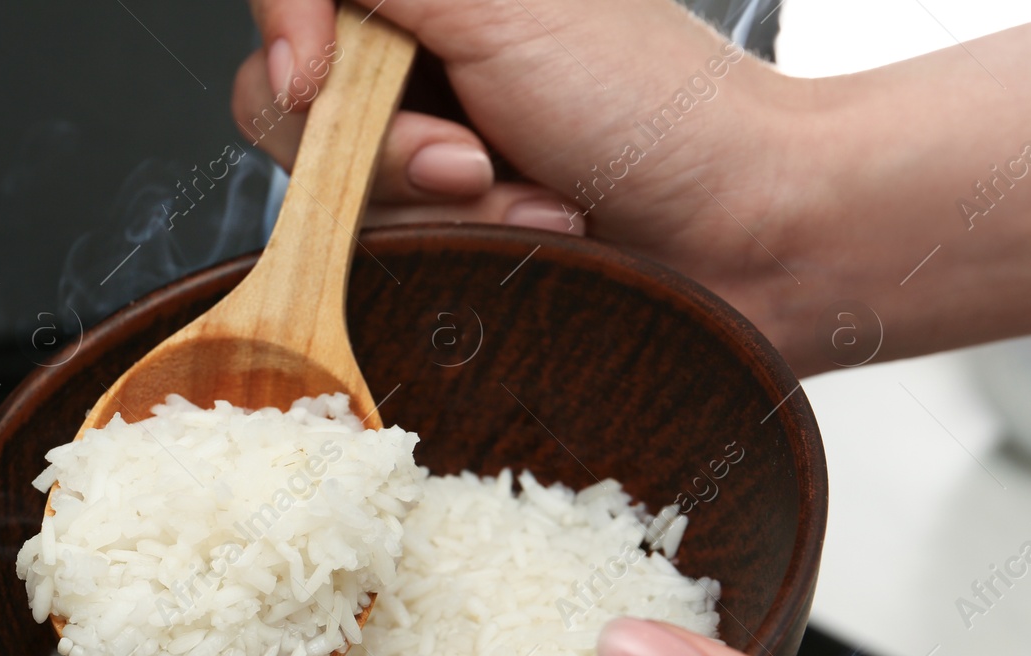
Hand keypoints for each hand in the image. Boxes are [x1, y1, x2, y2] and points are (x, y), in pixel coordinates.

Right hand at [234, 0, 1030, 372]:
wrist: (744, 234)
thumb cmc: (654, 111)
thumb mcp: (502, 5)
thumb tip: (290, 14)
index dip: (287, 35)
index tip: (314, 81)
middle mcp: (420, 66)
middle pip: (294, 104)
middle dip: (383, 148)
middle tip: (474, 159)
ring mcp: (427, 157)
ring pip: (336, 192)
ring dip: (438, 211)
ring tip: (533, 208)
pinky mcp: (443, 237)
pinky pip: (383, 255)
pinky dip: (460, 249)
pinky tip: (537, 239)